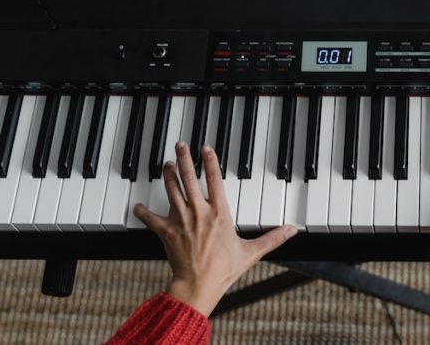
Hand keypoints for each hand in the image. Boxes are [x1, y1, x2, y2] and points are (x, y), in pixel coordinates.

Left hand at [133, 143, 297, 315]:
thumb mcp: (251, 252)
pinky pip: (151, 219)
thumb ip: (273, 238)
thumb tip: (292, 230)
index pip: (213, 180)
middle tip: (180, 145)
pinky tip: (137, 205)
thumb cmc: (224, 270)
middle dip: (183, 159)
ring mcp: (180, 221)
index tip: (205, 149)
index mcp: (219, 213)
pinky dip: (143, 211)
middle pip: (188, 178)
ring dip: (167, 176)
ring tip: (166, 164)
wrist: (198, 285)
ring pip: (171, 191)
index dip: (209, 161)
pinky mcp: (166, 232)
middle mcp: (198, 212)